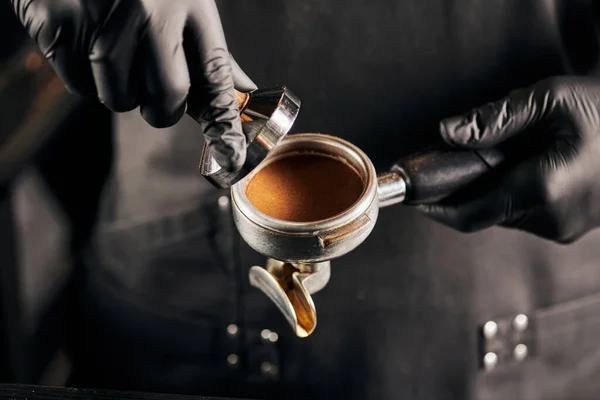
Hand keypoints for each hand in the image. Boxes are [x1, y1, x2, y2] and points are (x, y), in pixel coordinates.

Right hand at [11, 0, 255, 170]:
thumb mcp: (184, 5)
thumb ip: (210, 53)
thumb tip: (243, 92)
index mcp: (191, 2)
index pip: (215, 75)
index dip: (223, 120)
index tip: (231, 153)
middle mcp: (153, 8)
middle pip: (167, 97)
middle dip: (161, 110)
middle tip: (153, 94)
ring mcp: (105, 14)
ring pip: (119, 98)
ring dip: (118, 91)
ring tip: (113, 53)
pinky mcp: (62, 22)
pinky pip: (79, 85)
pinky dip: (83, 78)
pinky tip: (85, 43)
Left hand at [417, 76, 599, 242]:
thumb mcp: (552, 100)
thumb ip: (495, 119)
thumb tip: (447, 134)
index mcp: (542, 190)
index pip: (468, 213)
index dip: (435, 207)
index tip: (413, 196)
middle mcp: (551, 220)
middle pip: (482, 212)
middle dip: (461, 190)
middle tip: (449, 162)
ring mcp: (564, 229)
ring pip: (503, 214)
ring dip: (488, 190)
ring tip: (497, 156)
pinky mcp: (572, 227)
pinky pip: (525, 215)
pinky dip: (511, 194)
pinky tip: (521, 167)